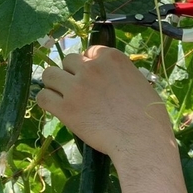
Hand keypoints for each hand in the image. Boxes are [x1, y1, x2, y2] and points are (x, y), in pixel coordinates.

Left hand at [36, 46, 175, 160]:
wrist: (141, 140)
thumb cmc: (149, 117)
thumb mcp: (139, 83)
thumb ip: (120, 75)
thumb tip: (111, 79)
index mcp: (112, 58)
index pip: (90, 51)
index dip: (90, 65)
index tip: (93, 78)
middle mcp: (92, 68)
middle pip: (68, 60)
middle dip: (72, 73)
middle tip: (80, 89)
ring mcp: (76, 87)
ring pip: (49, 74)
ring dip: (55, 84)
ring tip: (64, 96)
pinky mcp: (66, 108)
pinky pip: (43, 97)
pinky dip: (47, 101)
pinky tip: (56, 108)